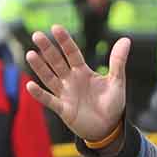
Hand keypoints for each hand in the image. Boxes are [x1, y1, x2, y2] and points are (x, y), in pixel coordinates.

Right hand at [25, 26, 128, 141]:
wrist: (109, 128)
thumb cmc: (112, 103)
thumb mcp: (117, 81)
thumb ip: (118, 61)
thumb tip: (126, 39)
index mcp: (83, 71)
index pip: (72, 53)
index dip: (65, 41)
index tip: (56, 28)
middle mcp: (71, 80)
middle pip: (57, 62)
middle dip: (48, 49)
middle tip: (37, 35)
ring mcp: (65, 94)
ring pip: (49, 78)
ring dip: (40, 67)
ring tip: (30, 54)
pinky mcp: (63, 109)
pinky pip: (49, 100)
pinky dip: (40, 94)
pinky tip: (30, 85)